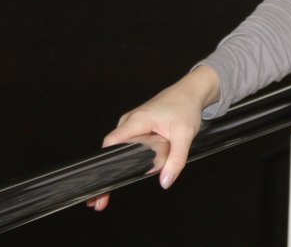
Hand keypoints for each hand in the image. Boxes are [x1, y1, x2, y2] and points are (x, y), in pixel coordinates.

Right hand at [87, 65, 220, 210]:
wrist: (191, 92)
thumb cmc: (186, 107)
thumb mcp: (185, 135)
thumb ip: (176, 159)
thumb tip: (165, 181)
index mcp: (136, 120)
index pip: (111, 143)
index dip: (104, 163)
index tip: (100, 183)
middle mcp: (130, 122)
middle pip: (111, 150)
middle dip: (105, 174)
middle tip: (99, 199)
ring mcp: (132, 124)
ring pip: (122, 149)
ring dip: (118, 168)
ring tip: (107, 195)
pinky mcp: (138, 128)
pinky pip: (129, 145)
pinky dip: (128, 159)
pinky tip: (127, 174)